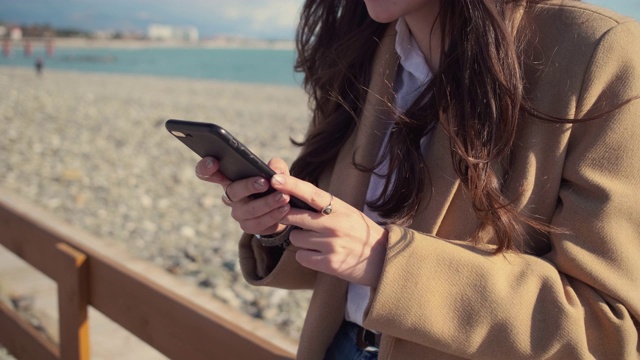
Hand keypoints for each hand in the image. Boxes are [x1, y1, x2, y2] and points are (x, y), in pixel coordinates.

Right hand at [195, 156, 290, 234]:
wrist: (283, 208)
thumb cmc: (274, 184)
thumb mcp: (276, 171)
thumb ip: (277, 166)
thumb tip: (276, 171)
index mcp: (230, 178)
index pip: (208, 173)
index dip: (206, 167)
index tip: (215, 162)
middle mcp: (230, 196)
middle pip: (232, 191)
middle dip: (249, 186)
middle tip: (265, 182)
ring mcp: (238, 213)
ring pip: (249, 210)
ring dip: (267, 203)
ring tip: (284, 197)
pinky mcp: (249, 226)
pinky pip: (258, 223)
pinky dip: (273, 216)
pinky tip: (285, 209)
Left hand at [270, 173, 387, 286]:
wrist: (383, 259)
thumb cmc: (360, 232)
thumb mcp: (348, 212)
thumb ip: (324, 207)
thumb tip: (294, 199)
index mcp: (340, 208)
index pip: (311, 193)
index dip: (291, 185)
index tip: (275, 178)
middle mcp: (334, 225)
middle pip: (296, 217)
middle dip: (287, 216)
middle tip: (288, 217)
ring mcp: (331, 244)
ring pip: (296, 238)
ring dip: (300, 240)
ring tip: (316, 242)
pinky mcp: (329, 263)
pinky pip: (302, 257)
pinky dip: (306, 256)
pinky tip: (319, 255)